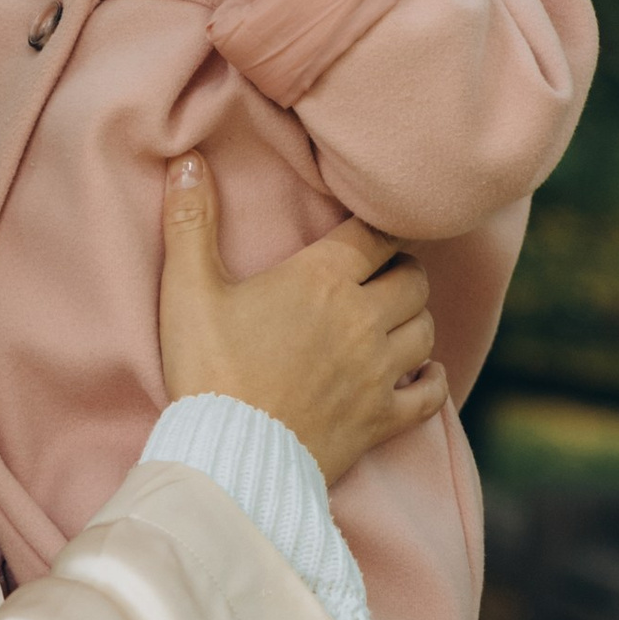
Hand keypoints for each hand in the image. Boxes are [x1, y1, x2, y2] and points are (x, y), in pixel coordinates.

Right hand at [158, 153, 442, 485]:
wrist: (228, 457)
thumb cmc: (207, 369)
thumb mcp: (187, 290)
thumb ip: (190, 221)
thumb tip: (187, 161)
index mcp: (322, 280)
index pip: (375, 235)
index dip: (376, 229)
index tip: (367, 232)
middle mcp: (361, 320)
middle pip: (412, 279)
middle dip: (399, 270)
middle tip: (380, 274)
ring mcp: (377, 372)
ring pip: (425, 329)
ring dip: (414, 319)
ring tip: (393, 318)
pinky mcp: (381, 419)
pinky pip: (430, 394)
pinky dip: (431, 380)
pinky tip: (420, 374)